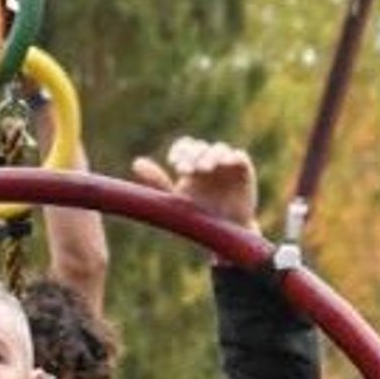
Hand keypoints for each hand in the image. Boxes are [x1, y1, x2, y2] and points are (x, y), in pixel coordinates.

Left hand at [130, 136, 257, 229]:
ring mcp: (226, 164)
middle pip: (200, 147)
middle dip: (194, 155)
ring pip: (219, 149)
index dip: (181, 151)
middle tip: (187, 169)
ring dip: (210, 155)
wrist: (223, 231)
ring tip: (204, 168)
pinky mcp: (243, 170)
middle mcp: (208, 160)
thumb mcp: (175, 199)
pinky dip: (231, 157)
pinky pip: (239, 156)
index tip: (177, 165)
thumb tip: (136, 162)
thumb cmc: (198, 215)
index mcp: (191, 165)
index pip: (185, 146)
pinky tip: (223, 164)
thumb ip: (157, 181)